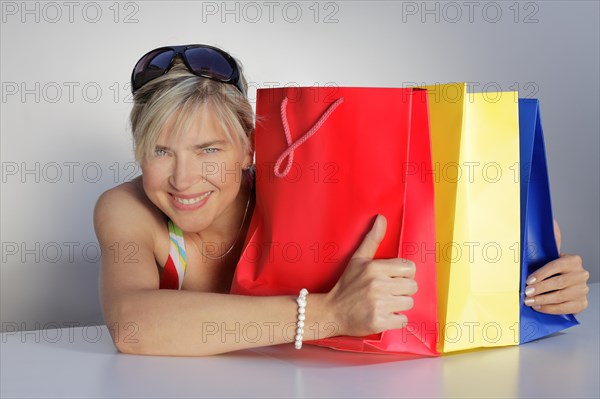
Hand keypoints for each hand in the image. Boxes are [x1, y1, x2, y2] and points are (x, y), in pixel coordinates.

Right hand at [325, 215, 417, 335]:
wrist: (331, 312)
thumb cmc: (346, 285)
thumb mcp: (357, 259)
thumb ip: (372, 239)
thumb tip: (382, 218)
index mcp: (374, 268)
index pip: (410, 268)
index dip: (403, 274)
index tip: (392, 278)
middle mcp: (378, 285)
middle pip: (412, 287)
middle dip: (402, 290)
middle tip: (388, 292)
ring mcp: (378, 304)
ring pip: (408, 303)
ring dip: (399, 305)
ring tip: (384, 303)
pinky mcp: (379, 322)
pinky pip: (402, 320)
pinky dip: (395, 319)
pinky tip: (383, 315)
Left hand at [524, 220, 589, 313]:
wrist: (566, 282)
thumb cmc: (553, 268)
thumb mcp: (549, 255)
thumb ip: (550, 242)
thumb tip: (551, 223)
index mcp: (573, 260)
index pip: (555, 266)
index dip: (541, 274)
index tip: (528, 280)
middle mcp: (581, 274)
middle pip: (557, 282)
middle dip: (539, 288)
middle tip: (526, 292)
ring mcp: (582, 290)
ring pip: (560, 296)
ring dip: (542, 300)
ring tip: (529, 301)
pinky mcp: (581, 303)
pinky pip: (564, 308)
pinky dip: (549, 308)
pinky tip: (538, 306)